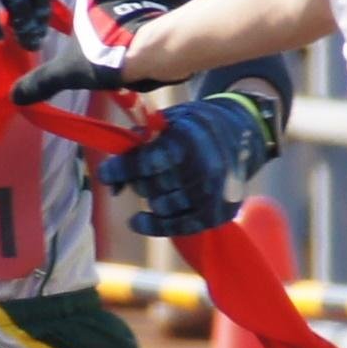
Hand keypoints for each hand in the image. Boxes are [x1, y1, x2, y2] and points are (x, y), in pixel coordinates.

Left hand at [99, 93, 275, 235]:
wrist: (241, 135)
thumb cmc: (194, 127)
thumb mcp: (171, 120)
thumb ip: (140, 140)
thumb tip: (112, 179)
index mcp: (190, 139)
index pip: (149, 161)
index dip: (122, 169)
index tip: (105, 174)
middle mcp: (205, 168)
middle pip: (153, 186)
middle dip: (137, 181)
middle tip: (137, 174)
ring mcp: (213, 194)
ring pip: (162, 207)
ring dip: (150, 198)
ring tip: (152, 186)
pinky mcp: (217, 213)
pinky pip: (178, 226)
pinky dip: (154, 225)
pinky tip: (138, 220)